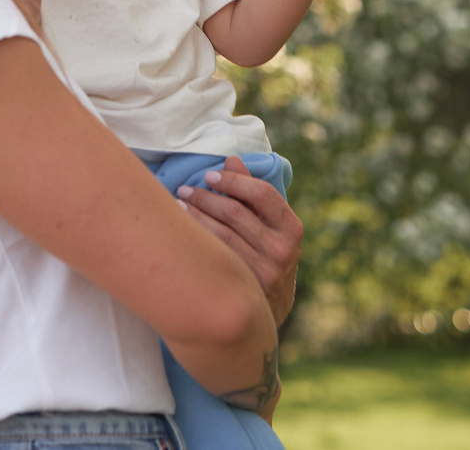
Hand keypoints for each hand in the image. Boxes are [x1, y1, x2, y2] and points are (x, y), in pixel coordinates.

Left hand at [178, 156, 302, 326]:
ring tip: (177, 205)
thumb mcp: (271, 227)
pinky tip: (180, 232)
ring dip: (195, 215)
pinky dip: (195, 239)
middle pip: (236, 213)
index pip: (262, 193)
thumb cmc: (267, 256)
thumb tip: (231, 159)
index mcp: (292, 228)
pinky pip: (214, 257)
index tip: (209, 176)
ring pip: (221, 235)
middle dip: (206, 197)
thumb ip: (254, 194)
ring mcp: (265, 272)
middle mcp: (282, 250)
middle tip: (184, 189)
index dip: (233, 181)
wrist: (270, 310)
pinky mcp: (246, 289)